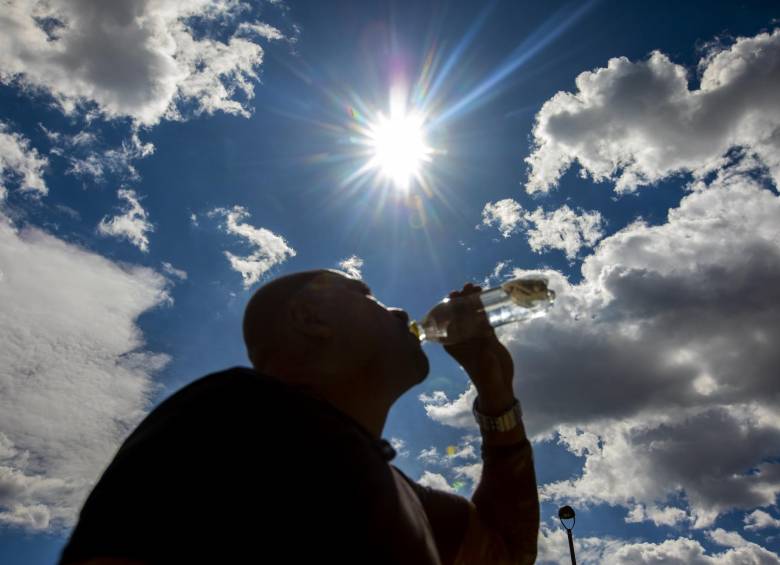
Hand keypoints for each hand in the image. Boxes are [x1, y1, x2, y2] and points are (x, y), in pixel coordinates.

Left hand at [442, 283, 513, 397]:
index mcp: (453, 344)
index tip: (452, 295)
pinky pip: (481, 317)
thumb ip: (486, 354)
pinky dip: (482, 306)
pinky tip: (485, 294)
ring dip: (471, 300)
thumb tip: (486, 341)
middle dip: (460, 300)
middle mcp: (460, 338)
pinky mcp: (486, 335)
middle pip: (457, 314)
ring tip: (476, 287)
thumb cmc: (488, 378)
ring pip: (469, 313)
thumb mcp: (486, 366)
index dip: (447, 307)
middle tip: (466, 287)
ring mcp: (473, 335)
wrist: (499, 385)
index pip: (446, 322)